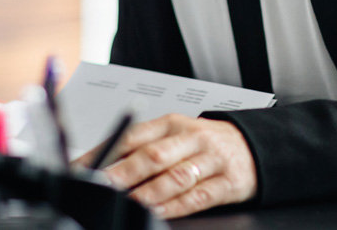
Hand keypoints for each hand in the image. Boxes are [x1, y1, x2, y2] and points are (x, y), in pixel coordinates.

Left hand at [78, 114, 257, 217]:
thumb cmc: (204, 144)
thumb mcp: (175, 136)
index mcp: (172, 123)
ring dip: (148, 193)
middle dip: (124, 173)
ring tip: (127, 204)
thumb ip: (142, 148)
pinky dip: (176, 206)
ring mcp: (211, 160)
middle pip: (154, 155)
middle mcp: (192, 138)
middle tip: (102, 186)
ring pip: (175, 177)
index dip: (107, 151)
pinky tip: (159, 212)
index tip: (84, 167)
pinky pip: (198, 196)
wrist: (253, 146)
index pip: (134, 135)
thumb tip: (100, 165)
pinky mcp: (228, 182)